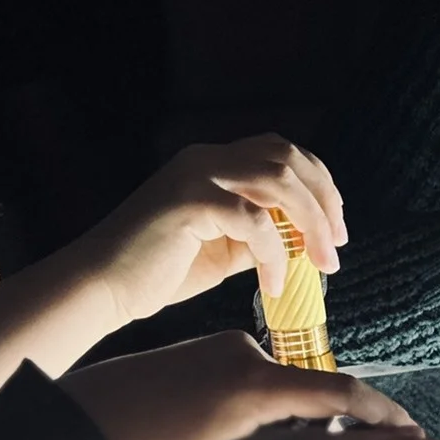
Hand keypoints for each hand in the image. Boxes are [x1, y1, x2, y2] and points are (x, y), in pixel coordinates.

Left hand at [59, 332, 412, 439]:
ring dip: (304, 418)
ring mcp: (216, 349)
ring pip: (282, 386)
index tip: (416, 436)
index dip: (387, 419)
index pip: (343, 396)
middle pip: (316, 389)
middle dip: (349, 423)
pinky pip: (251, 378)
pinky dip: (269, 406)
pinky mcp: (196, 351)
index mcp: (250, 389)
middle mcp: (239, 357)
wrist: (58, 426)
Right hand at [74, 134, 347, 322]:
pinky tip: (272, 284)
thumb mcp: (223, 251)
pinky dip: (272, 254)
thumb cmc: (158, 271)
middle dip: (324, 200)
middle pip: (288, 157)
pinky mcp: (190, 201)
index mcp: (213, 163)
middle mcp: (206, 158)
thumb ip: (259, 237)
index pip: (281, 153)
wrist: (102, 286)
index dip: (319, 185)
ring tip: (319, 262)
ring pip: (278, 180)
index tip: (336, 228)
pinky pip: (253, 220)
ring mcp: (197, 175)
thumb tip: (302, 242)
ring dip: (310, 223)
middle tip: (337, 244)